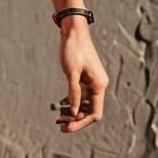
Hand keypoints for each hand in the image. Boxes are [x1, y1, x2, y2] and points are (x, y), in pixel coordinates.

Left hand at [54, 17, 107, 132]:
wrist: (73, 30)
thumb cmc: (73, 49)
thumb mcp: (71, 73)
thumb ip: (73, 94)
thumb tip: (74, 113)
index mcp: (99, 85)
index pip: (94, 113)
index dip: (81, 123)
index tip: (67, 128)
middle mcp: (98, 85)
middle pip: (89, 110)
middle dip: (75, 119)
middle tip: (59, 125)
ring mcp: (92, 81)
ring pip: (84, 103)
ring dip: (73, 112)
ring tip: (58, 117)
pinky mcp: (85, 77)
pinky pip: (81, 95)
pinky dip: (72, 102)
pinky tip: (61, 106)